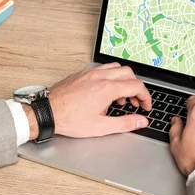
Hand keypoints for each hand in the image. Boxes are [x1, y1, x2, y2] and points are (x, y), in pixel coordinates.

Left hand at [25, 63, 151, 138]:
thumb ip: (124, 123)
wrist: (48, 112)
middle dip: (136, 87)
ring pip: (115, 68)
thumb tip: (141, 121)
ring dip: (123, 80)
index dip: (145, 97)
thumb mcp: (101, 127)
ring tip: (119, 98)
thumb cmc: (70, 119)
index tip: (145, 106)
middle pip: (129, 73)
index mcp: (107, 89)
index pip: (136, 86)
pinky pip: (102, 69)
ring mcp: (90, 73)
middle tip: (134, 102)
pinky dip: (110, 77)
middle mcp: (99, 77)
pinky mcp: (82, 74)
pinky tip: (105, 92)